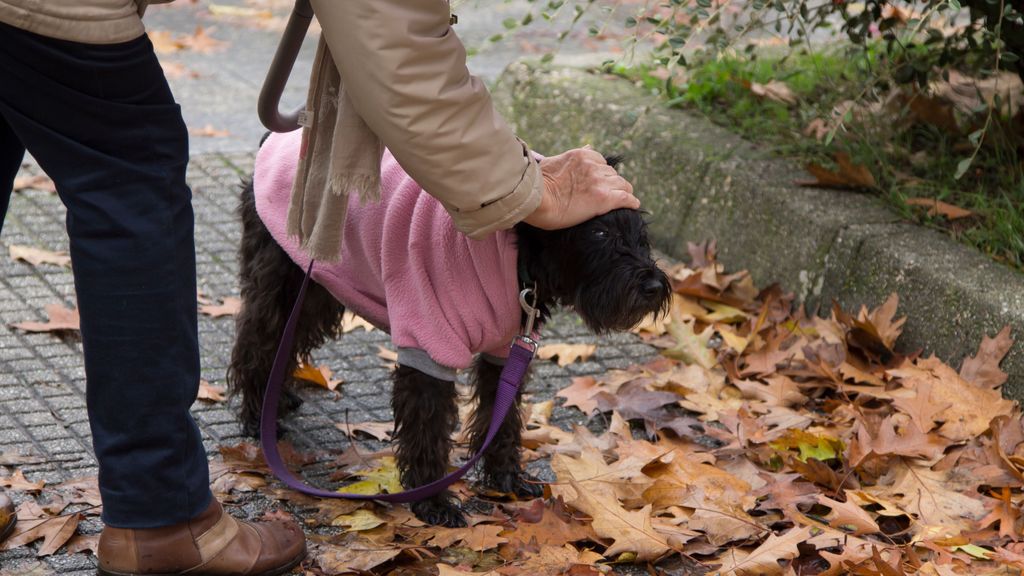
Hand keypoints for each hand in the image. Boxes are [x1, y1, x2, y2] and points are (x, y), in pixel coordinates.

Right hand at [522, 147, 639, 229]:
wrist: (535, 199)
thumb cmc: (537, 184)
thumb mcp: (554, 161)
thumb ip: (573, 155)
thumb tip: (589, 146)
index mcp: (582, 155)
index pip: (602, 163)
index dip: (602, 175)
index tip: (600, 183)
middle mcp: (593, 166)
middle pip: (613, 174)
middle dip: (611, 183)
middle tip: (608, 195)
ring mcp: (600, 182)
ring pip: (622, 185)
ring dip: (621, 192)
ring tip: (622, 201)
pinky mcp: (604, 198)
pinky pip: (626, 198)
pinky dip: (631, 202)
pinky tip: (633, 206)